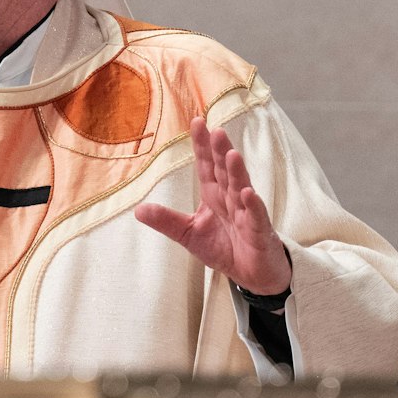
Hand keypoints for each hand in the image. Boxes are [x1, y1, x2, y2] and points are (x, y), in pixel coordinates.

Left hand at [134, 117, 292, 295]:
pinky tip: (248, 192)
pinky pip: (256, 217)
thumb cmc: (224, 249)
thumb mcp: (188, 234)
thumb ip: (166, 221)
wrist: (253, 277)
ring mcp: (247, 214)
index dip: (202, 145)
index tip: (197, 121)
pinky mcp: (259, 233)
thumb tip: (137, 209)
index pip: (206, 166)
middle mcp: (230, 199)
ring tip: (231, 154)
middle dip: (220, 151)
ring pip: (241, 188)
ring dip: (237, 172)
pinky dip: (253, 205)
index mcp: (213, 195)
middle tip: (215, 130)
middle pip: (224, 171)